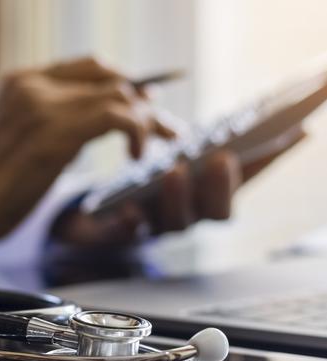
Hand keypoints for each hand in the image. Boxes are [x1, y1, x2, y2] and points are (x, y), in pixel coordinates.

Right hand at [0, 57, 174, 251]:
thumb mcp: (22, 138)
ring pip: (119, 95)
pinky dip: (136, 133)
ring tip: (152, 147)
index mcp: (21, 81)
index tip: (147, 105)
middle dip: (145, 102)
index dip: (125, 83)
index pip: (90, 66)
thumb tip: (106, 113)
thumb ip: (56, 119)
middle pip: (111, 77)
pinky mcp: (56, 132)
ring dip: (146, 120)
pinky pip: (117, 117)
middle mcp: (32, 84)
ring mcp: (43, 105)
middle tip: (166, 130)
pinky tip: (133, 156)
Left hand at [52, 125, 306, 246]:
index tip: (289, 135)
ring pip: (176, 223)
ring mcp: (158, 226)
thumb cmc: (143, 177)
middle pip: (217, 212)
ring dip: (178, 197)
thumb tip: (203, 103)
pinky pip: (129, 234)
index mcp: (206, 194)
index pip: (244, 180)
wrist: (94, 210)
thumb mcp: (170, 151)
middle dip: (221, 186)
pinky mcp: (123, 232)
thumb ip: (193, 137)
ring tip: (173, 172)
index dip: (267, 163)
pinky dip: (131, 222)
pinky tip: (129, 208)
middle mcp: (189, 213)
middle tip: (220, 159)